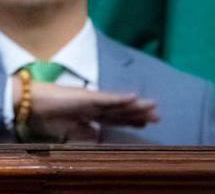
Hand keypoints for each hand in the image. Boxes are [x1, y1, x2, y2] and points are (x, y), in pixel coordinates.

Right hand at [13, 77, 158, 140]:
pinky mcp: (87, 97)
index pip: (116, 117)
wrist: (33, 105)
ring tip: (153, 106)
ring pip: (119, 103)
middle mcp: (96, 104)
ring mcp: (93, 99)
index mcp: (91, 113)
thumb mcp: (69, 132)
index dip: (131, 120)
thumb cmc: (48, 117)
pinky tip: (133, 97)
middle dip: (139, 113)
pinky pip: (107, 98)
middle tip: (158, 116)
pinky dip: (120, 98)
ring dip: (136, 105)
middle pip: (122, 110)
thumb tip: (98, 141)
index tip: (146, 123)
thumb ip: (84, 135)